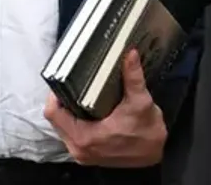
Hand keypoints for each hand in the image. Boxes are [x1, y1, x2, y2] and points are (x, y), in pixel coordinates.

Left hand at [44, 49, 167, 166]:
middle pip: (55, 119)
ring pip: (61, 126)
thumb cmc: (148, 135)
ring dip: (66, 110)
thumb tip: (130, 55)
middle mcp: (79, 148)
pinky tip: (84, 106)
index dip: (55, 94)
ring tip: (77, 92)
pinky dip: (74, 120)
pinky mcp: (87, 153)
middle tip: (71, 81)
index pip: (54, 113)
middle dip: (61, 99)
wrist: (156, 154)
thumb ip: (133, 78)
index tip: (64, 78)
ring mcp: (82, 153)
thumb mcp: (141, 102)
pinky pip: (70, 133)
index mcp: (86, 137)